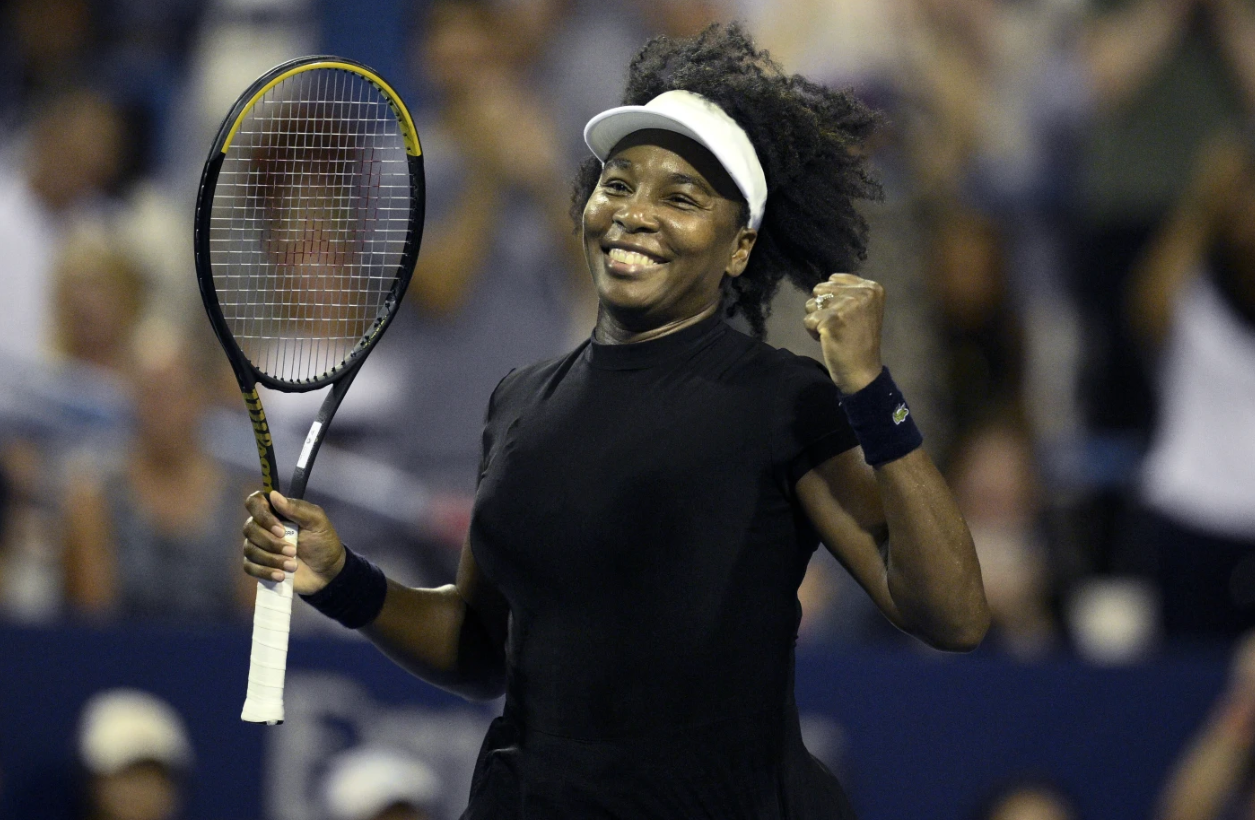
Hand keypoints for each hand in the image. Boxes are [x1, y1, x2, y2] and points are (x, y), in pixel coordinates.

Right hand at [242, 491, 345, 595]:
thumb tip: (273, 494)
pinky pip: (249, 567)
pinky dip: (264, 572)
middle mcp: (263, 527)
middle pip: (249, 529)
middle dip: (271, 543)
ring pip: (249, 549)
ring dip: (271, 559)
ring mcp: (259, 547)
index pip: (254, 502)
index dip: (262, 515)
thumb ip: (297, 508)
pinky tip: (281, 576)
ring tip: (292, 565)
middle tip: (293, 551)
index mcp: (276, 512)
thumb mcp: (317, 522)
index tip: (280, 530)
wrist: (327, 571)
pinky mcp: (259, 565)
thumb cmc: (323, 542)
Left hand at [804, 273, 884, 393]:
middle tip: (838, 325)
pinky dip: (812, 332)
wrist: (862, 370)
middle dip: (823, 308)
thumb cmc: (860, 341)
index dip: (832, 299)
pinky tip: (827, 340)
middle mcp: (861, 293)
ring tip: (833, 332)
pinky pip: (807, 320)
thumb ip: (849, 292)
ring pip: (811, 304)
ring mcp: (846, 305)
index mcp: (872, 288)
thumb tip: (825, 283)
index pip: (834, 279)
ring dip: (816, 319)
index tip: (845, 316)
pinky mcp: (831, 319)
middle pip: (820, 290)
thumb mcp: (864, 309)